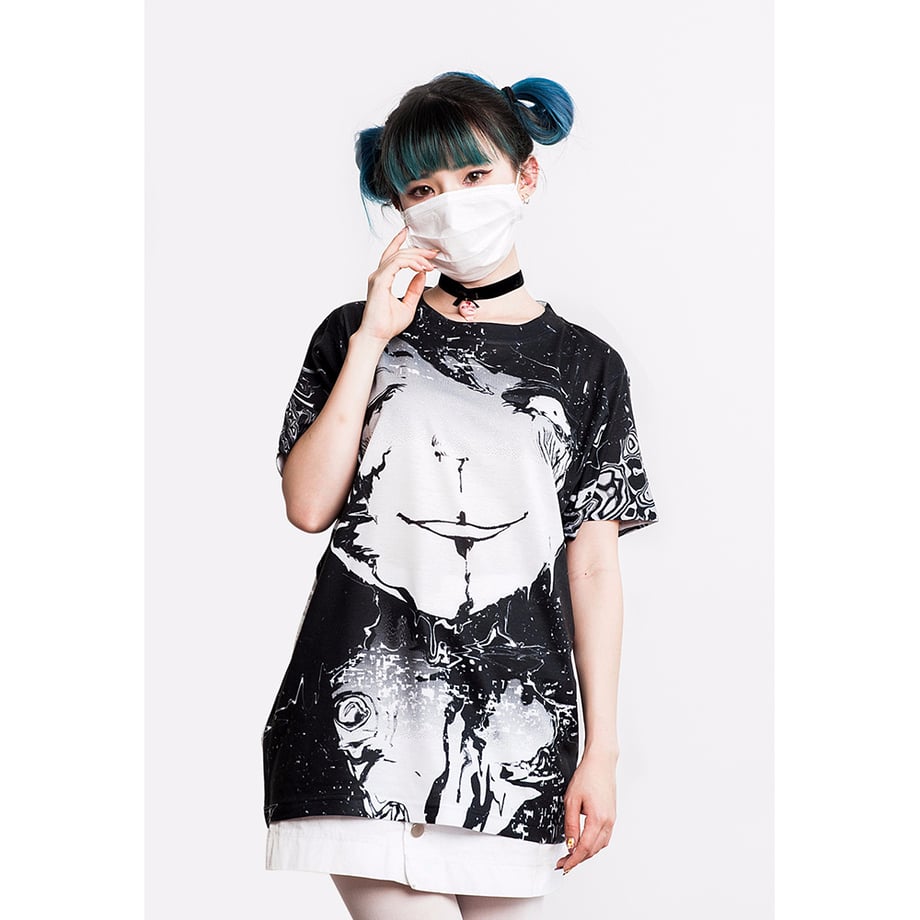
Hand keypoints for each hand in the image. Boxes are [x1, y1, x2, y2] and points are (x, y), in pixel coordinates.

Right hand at [358, 227, 437, 342]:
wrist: (377, 336)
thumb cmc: (387, 325)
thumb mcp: (409, 304)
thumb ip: (415, 289)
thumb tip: (421, 275)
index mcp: (383, 279)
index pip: (393, 256)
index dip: (405, 245)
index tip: (424, 248)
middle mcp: (378, 276)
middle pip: (398, 253)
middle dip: (417, 250)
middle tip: (433, 253)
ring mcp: (377, 277)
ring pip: (398, 256)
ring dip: (417, 258)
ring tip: (430, 264)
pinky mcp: (380, 281)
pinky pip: (396, 264)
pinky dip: (411, 263)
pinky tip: (421, 268)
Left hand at [555, 752, 617, 874]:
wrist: (601, 762)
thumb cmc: (587, 776)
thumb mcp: (571, 800)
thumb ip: (571, 824)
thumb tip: (570, 844)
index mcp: (598, 819)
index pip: (584, 848)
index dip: (572, 860)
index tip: (563, 866)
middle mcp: (608, 822)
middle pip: (593, 850)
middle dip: (578, 859)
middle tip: (563, 863)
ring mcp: (612, 819)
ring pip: (599, 846)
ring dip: (586, 853)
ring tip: (572, 856)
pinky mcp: (612, 816)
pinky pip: (604, 837)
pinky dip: (594, 845)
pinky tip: (585, 843)